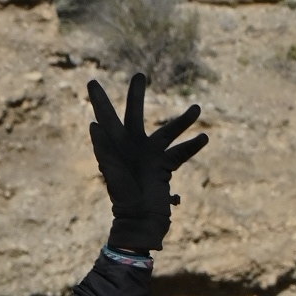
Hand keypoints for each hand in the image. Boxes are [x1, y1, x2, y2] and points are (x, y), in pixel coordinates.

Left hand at [85, 74, 206, 255]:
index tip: (92, 81)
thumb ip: (104, 148)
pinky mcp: (165, 166)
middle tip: (139, 75)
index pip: (106, 117)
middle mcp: (133, 145)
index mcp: (115, 144)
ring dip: (182, 121)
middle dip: (136, 95)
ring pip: (168, 131)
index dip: (99, 100)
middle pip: (135, 114)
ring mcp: (150, 154)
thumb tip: (94, 124)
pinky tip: (203, 139)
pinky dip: (192, 146)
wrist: (139, 220)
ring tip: (197, 109)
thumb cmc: (123, 197)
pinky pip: (181, 153)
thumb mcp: (111, 171)